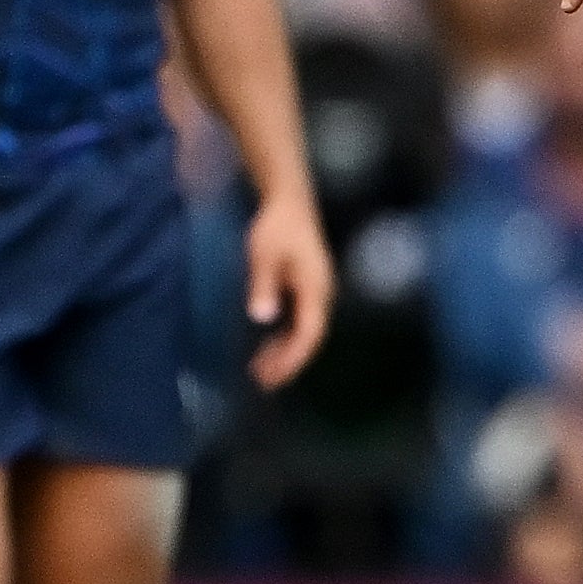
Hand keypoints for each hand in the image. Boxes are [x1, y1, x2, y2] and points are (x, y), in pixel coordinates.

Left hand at [244, 192, 336, 388]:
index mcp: (316, 289)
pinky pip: (299, 321)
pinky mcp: (307, 287)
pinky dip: (284, 337)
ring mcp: (316, 291)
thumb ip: (264, 286)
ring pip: (305, 331)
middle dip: (288, 362)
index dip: (292, 358)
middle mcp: (321, 294)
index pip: (309, 333)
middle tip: (263, 381)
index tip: (273, 375)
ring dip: (285, 352)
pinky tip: (267, 345)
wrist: (289, 202)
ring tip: (261, 369)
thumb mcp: (265, 255)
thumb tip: (263, 317)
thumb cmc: (276, 227)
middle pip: (310, 337)